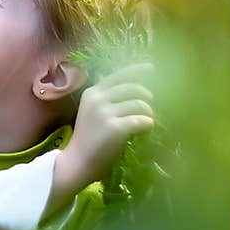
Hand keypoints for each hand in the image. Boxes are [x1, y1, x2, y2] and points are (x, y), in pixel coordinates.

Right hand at [49, 62, 154, 209]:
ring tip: (146, 121)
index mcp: (92, 93)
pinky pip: (141, 121)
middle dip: (147, 96)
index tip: (152, 67)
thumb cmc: (86, 139)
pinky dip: (148, 124)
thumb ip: (105, 99)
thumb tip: (128, 87)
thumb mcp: (90, 112)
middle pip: (133, 88)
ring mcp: (105, 113)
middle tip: (149, 107)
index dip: (137, 69)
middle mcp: (98, 99)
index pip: (118, 75)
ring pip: (140, 105)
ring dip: (148, 113)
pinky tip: (145, 130)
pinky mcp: (115, 128)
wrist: (77, 163)